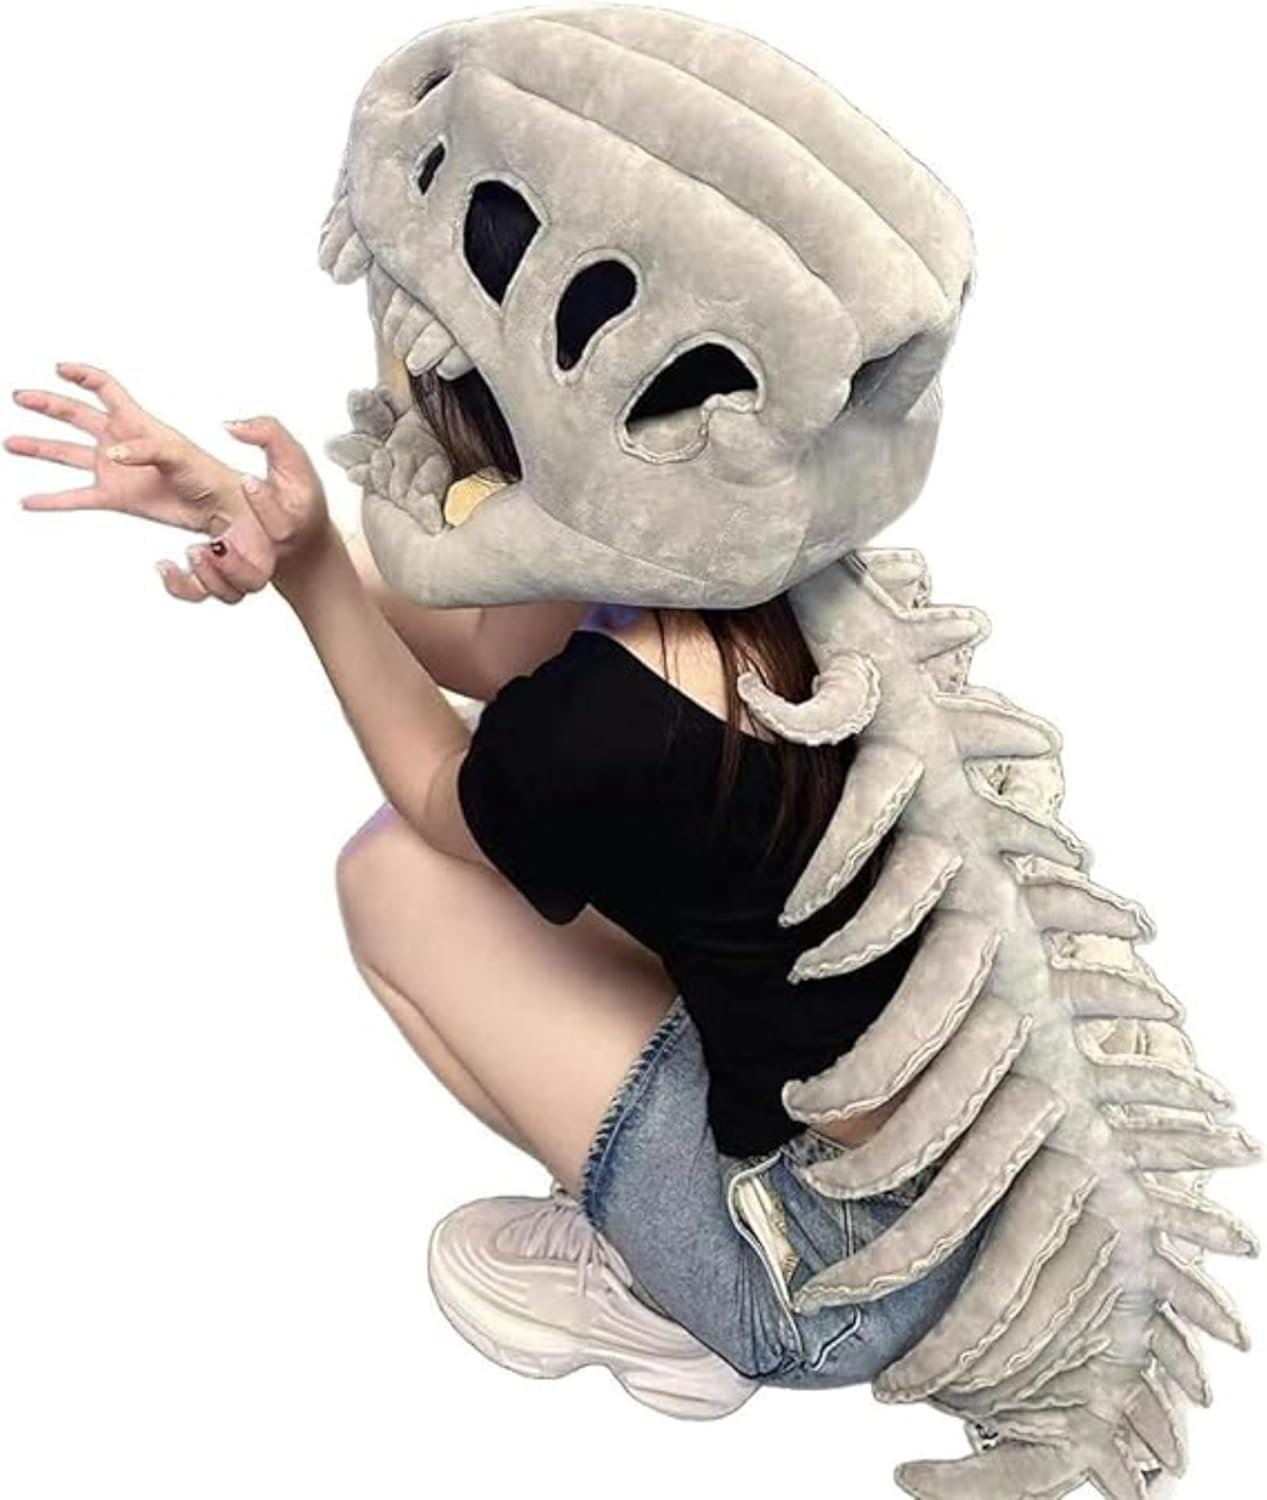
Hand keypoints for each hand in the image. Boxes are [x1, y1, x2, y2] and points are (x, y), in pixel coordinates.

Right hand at [9, 362, 244, 535]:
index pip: (105, 389)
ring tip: (12, 442)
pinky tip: (30, 501)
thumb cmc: (206, 473)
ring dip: (40, 447)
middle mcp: (119, 441)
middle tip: (21, 396)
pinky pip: (76, 497)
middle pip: (76, 415)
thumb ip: (145, 449)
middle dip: (48, 404)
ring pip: (67, 454)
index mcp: (136, 421)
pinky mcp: (115, 497)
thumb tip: (113, 454)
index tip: (61, 368)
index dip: (84, 376)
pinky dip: (52, 500)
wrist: (216, 506)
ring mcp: (113, 469)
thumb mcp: (179, 453)